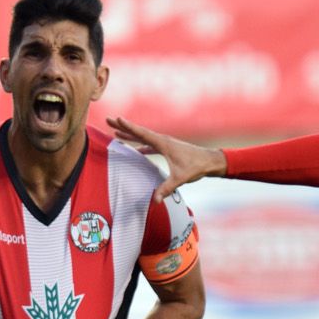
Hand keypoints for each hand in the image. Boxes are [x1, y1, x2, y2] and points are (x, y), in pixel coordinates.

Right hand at [106, 116, 226, 201]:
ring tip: (116, 131)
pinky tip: (134, 148)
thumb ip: (166, 188)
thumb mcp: (180, 178)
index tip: (117, 119)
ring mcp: (164, 144)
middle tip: (109, 119)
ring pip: (143, 137)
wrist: (209, 161)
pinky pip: (149, 145)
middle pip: (138, 132)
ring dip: (130, 134)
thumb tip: (155, 200)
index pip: (142, 133)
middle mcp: (162, 140)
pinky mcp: (167, 149)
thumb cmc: (196, 167)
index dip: (128, 126)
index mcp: (163, 143)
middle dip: (123, 126)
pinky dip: (140, 144)